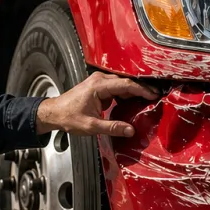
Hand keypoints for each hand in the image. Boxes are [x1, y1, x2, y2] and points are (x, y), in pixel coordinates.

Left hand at [35, 72, 159, 137]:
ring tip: (148, 100)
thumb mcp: (91, 126)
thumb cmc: (68, 118)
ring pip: (122, 84)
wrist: (53, 113)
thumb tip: (131, 130)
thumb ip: (112, 127)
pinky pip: (116, 87)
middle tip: (156, 97)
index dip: (142, 90)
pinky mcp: (98, 86)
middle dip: (141, 89)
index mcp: (98, 86)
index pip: (126, 84)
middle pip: (126, 82)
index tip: (154, 95)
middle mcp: (100, 79)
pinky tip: (134, 102)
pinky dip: (126, 94)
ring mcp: (99, 82)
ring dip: (134, 91)